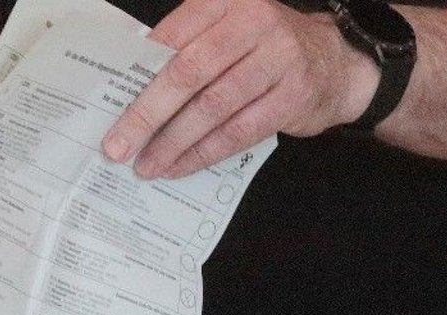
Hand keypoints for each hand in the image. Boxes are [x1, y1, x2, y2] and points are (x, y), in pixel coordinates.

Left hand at [101, 0, 377, 180]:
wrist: (336, 64)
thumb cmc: (265, 49)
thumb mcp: (228, 30)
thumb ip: (187, 46)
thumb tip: (130, 84)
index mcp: (227, 0)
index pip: (172, 37)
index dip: (138, 73)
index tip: (110, 103)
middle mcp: (254, 21)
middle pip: (188, 73)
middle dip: (147, 114)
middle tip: (118, 145)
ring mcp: (278, 58)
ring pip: (212, 107)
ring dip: (174, 142)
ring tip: (146, 164)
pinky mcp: (293, 95)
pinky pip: (238, 131)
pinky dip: (204, 153)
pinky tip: (180, 166)